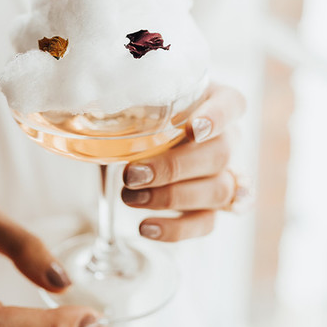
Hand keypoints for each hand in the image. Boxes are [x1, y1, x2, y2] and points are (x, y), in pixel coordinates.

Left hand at [121, 83, 246, 240]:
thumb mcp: (140, 98)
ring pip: (217, 191)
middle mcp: (228, 137)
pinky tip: (146, 227)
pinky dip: (176, 229)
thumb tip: (95, 115)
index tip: (194, 129)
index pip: (231, 105)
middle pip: (221, 155)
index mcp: (216, 101)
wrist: (144, 132)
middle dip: (174, 168)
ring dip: (171, 197)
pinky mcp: (210, 206)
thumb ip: (132, 102)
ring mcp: (225, 174)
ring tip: (131, 197)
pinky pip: (205, 223)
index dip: (218, 118)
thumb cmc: (146, 108)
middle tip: (133, 173)